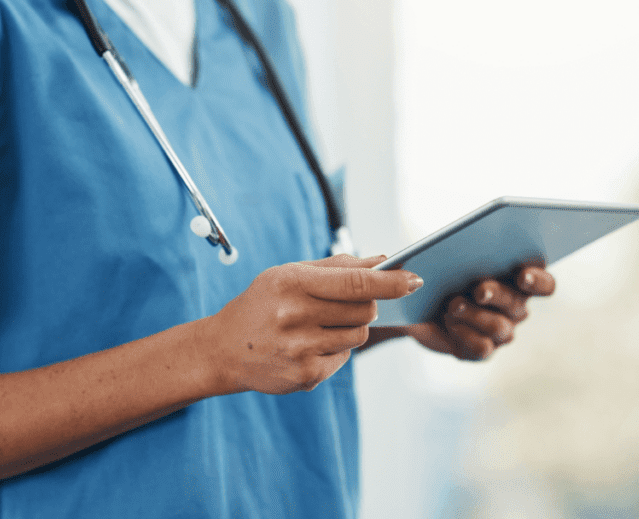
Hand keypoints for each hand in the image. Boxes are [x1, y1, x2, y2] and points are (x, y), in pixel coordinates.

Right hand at [200, 254, 420, 394]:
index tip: (414, 278)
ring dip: (350, 327)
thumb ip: (336, 267)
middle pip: (364, 309)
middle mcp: (294, 316)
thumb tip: (383, 261)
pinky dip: (335, 349)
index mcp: (290, 283)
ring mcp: (300, 349)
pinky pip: (344, 358)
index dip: (390, 282)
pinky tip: (308, 345)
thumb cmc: (262, 305)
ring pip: (358, 334)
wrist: (223, 349)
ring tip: (319, 325)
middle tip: (345, 303)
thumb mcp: (288, 275)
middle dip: (366, 303)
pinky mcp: (305, 376)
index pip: (354, 282)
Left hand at [371, 264, 554, 359]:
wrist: (418, 304)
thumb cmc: (439, 273)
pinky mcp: (480, 349)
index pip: (544, 284)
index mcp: (518, 279)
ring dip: (475, 315)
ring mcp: (500, 331)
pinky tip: (450, 325)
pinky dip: (465, 335)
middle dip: (497, 294)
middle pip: (517, 303)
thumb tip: (432, 266)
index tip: (522, 275)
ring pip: (499, 327)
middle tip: (478, 290)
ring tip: (452, 305)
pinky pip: (481, 348)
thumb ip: (446, 252)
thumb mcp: (441, 256)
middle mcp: (515, 307)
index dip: (538, 281)